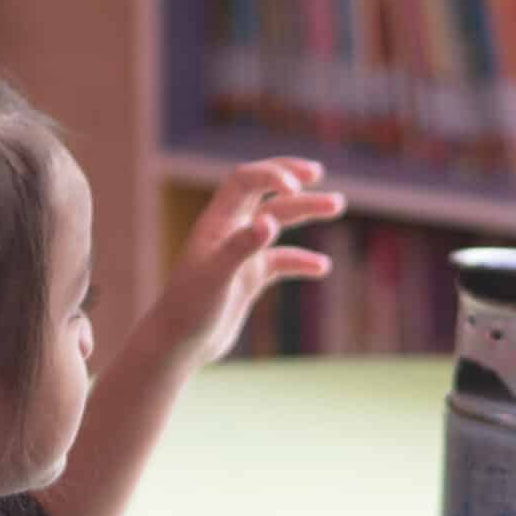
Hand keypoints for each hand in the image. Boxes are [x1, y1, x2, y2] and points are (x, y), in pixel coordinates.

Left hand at [152, 158, 346, 365]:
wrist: (179, 344)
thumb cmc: (190, 308)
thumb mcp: (217, 277)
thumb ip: (242, 247)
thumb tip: (270, 221)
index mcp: (217, 222)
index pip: (245, 181)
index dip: (272, 174)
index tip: (298, 187)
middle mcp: (229, 232)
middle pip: (263, 193)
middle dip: (290, 178)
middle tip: (318, 172)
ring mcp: (240, 255)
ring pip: (277, 223)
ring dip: (305, 211)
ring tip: (337, 204)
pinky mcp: (248, 278)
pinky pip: (281, 261)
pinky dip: (301, 260)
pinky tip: (322, 267)